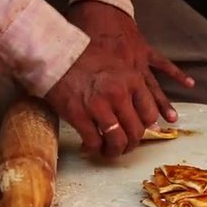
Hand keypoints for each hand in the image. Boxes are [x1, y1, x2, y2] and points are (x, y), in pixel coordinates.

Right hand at [44, 1, 192, 157]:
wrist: (55, 56)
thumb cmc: (85, 60)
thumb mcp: (117, 67)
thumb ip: (131, 87)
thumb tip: (138, 114)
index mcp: (132, 80)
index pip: (150, 115)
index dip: (144, 127)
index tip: (136, 130)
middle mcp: (119, 94)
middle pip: (136, 132)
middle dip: (131, 144)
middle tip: (123, 146)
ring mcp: (99, 106)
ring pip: (118, 141)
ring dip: (114, 151)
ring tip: (108, 151)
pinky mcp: (79, 115)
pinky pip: (94, 142)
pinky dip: (94, 149)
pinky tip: (90, 146)